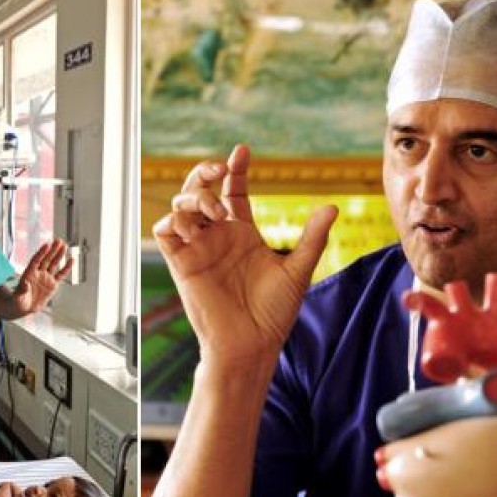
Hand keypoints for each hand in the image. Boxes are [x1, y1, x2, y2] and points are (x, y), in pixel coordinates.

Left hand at [13, 239, 73, 314]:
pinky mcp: (53, 284)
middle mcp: (38, 273)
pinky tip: (72, 259)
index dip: (41, 253)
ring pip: (54, 264)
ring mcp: (46, 278)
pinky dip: (66, 268)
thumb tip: (26, 284)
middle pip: (46, 259)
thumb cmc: (17, 302)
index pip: (36, 261)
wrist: (24, 308)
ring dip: (59, 255)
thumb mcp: (17, 297)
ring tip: (65, 245)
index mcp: (29, 274)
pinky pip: (61, 275)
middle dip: (52, 250)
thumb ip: (21, 290)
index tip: (47, 245)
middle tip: (58, 240)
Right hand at [152, 144, 336, 364]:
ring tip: (216, 212)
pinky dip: (174, 221)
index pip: (234, 190)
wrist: (250, 345)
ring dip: (194, 197)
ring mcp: (198, 248)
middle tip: (220, 169)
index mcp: (242, 234)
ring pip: (181, 205)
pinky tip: (195, 227)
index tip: (242, 151)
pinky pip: (164, 231)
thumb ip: (312, 238)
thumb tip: (332, 208)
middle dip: (205, 172)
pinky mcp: (180, 263)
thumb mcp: (296, 270)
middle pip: (200, 190)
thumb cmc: (272, 314)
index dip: (236, 169)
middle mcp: (218, 237)